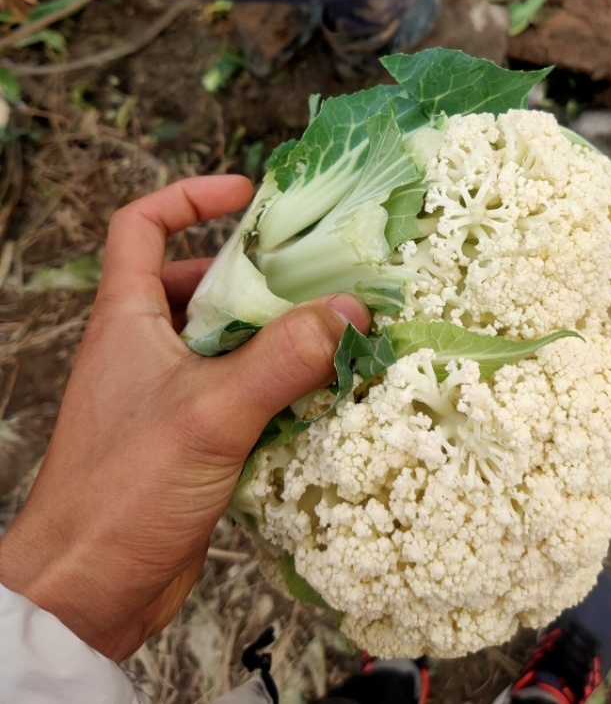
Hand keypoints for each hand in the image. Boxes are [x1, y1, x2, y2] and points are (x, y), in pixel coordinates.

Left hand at [0, 176, 368, 661]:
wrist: (86, 591)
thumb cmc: (123, 490)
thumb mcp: (211, 412)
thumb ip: (282, 359)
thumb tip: (349, 313)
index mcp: (127, 319)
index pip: (142, 227)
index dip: (189, 198)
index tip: (246, 194)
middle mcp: (143, 348)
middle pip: (198, 282)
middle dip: (255, 274)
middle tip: (315, 274)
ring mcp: (164, 394)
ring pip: (224, 340)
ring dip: (273, 335)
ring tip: (329, 334)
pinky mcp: (187, 438)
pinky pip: (237, 390)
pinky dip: (275, 385)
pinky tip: (317, 395)